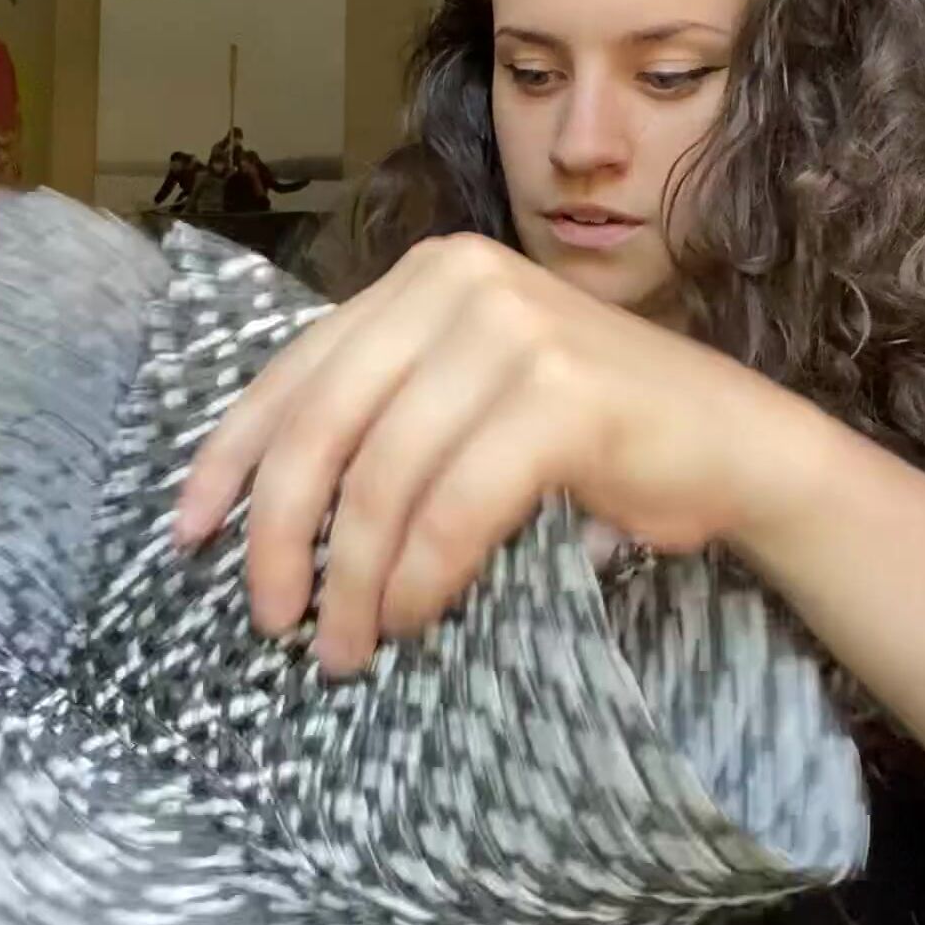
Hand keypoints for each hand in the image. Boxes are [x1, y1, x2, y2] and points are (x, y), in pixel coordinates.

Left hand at [178, 234, 815, 673]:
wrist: (735, 443)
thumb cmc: (592, 435)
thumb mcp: (467, 399)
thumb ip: (385, 417)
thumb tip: (270, 515)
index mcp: (422, 277)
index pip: (294, 373)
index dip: (230, 460)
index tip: (189, 536)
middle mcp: (458, 284)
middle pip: (322, 428)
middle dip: (281, 536)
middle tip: (272, 621)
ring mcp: (512, 332)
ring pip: (382, 478)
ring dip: (353, 580)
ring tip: (344, 646)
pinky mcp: (561, 396)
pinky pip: (453, 509)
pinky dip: (422, 578)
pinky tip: (414, 620)